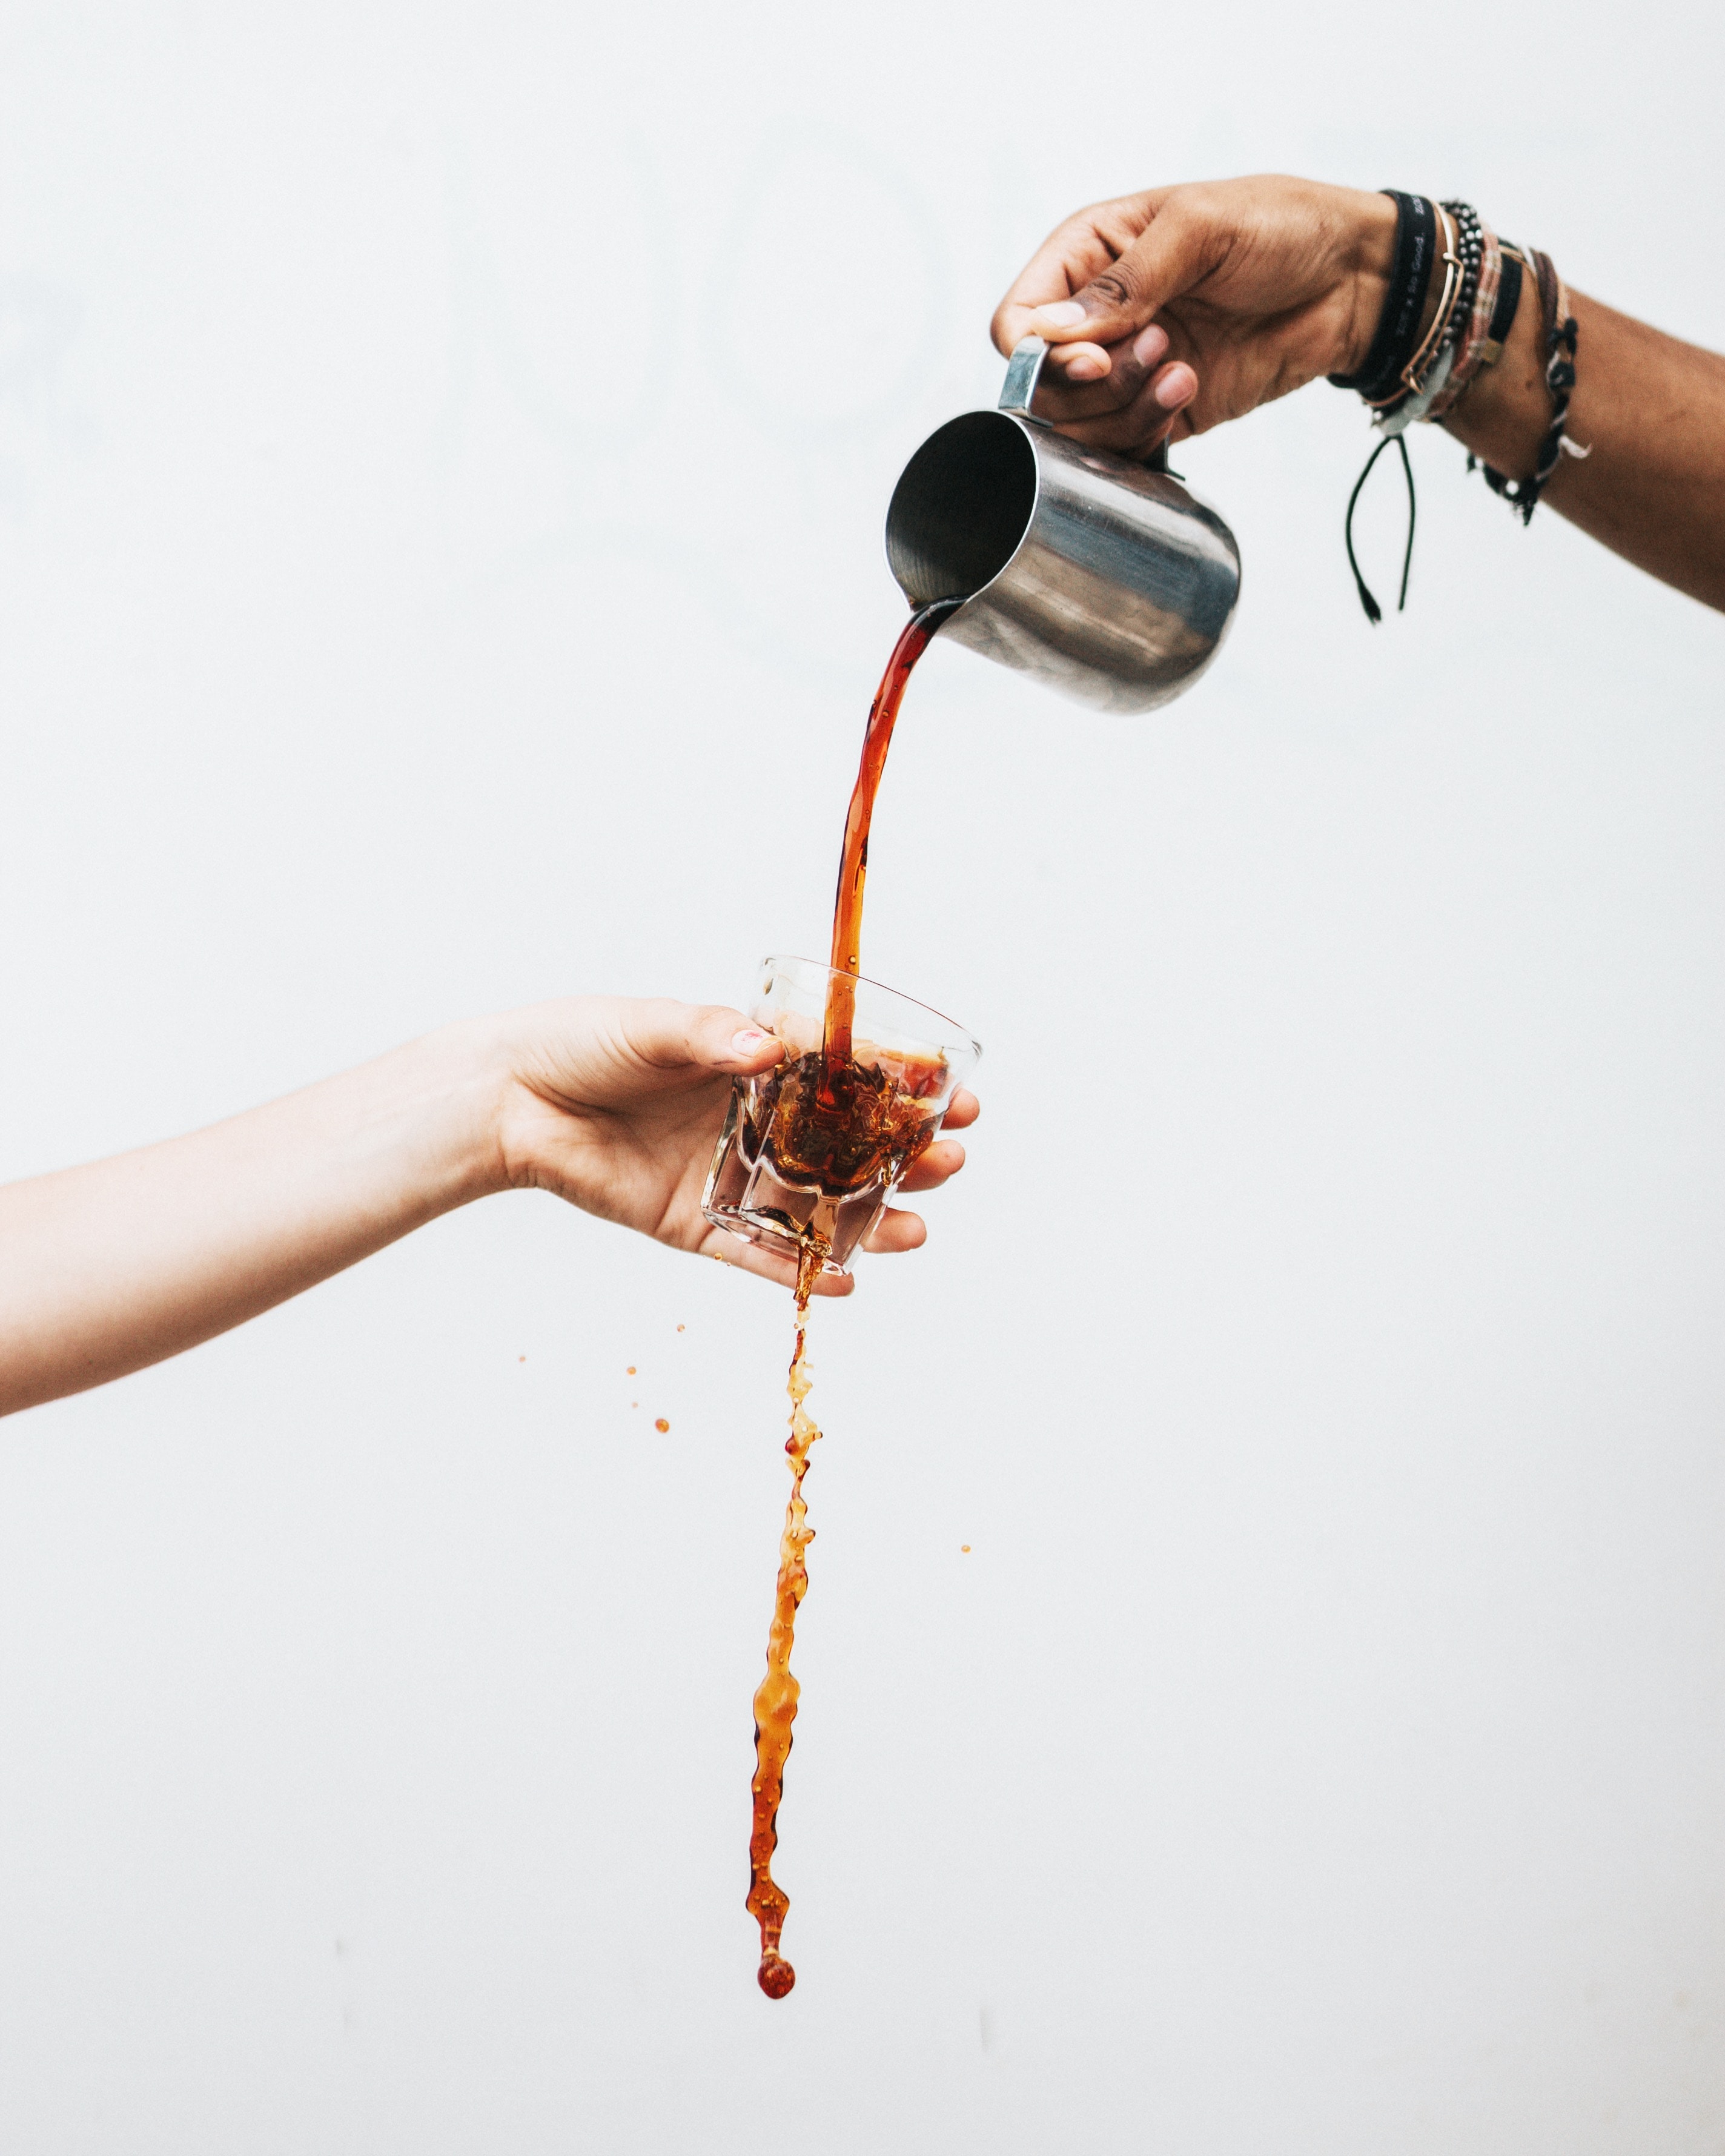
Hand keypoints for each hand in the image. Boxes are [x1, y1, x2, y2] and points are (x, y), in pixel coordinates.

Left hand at [492, 997, 977, 1298]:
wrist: (510, 1098)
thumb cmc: (583, 1043)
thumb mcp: (654, 1026)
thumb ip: (713, 1036)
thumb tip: (770, 1049)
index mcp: (756, 1065)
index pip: (850, 1077)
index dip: (906, 1088)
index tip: (956, 1094)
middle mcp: (754, 1123)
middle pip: (848, 1147)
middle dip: (905, 1156)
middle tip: (951, 1159)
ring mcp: (728, 1176)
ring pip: (815, 1206)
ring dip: (871, 1219)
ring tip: (918, 1227)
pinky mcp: (695, 1224)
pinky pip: (757, 1253)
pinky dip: (800, 1269)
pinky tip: (850, 1279)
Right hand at [992, 176, 1398, 461]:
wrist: (1353, 279)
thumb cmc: (1281, 226)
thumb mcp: (1200, 229)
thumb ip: (1124, 282)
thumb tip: (1053, 333)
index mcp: (1087, 254)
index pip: (1017, 321)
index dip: (1038, 354)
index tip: (1093, 358)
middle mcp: (1097, 317)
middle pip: (1041, 386)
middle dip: (1094, 384)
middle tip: (1161, 351)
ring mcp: (1128, 368)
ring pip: (1078, 425)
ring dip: (1126, 409)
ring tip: (1184, 370)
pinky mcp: (1161, 410)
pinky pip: (1122, 448)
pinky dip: (1145, 434)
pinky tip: (1190, 393)